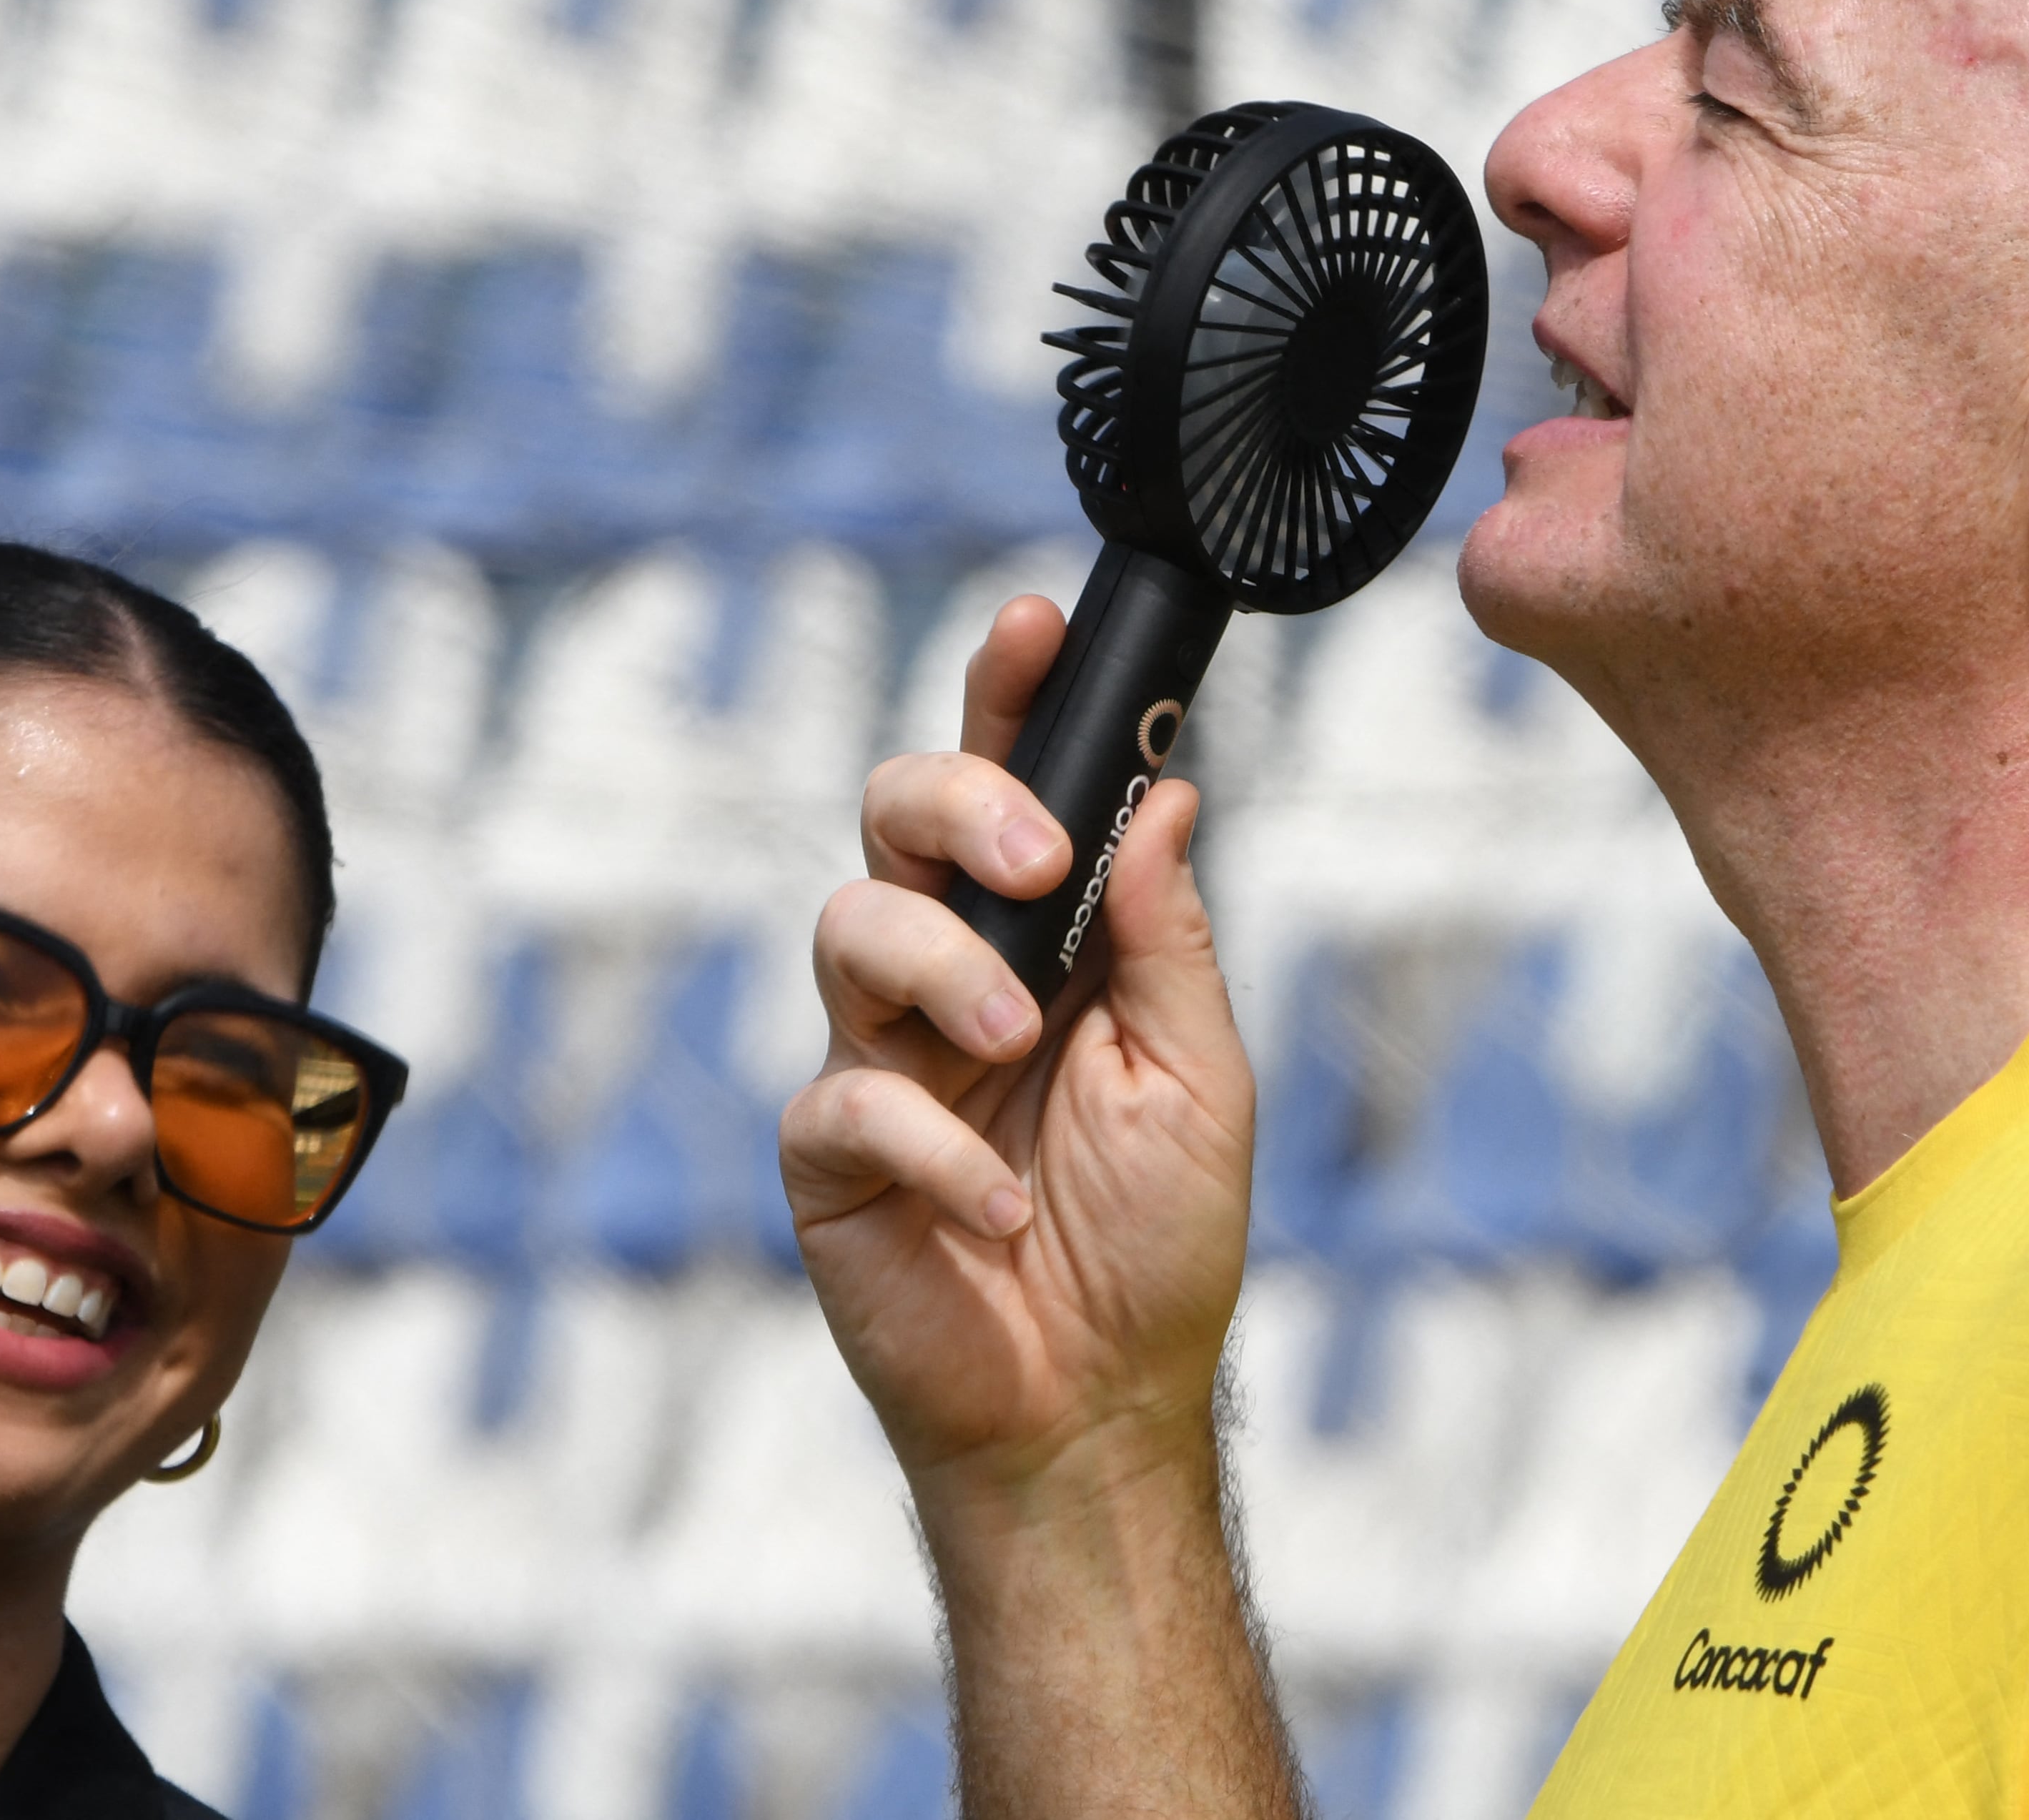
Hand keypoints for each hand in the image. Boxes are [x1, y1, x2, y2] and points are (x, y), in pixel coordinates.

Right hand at [785, 594, 1259, 1496]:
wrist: (1097, 1404)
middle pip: (893, 820)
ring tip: (1018, 1045)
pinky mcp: (828, 1155)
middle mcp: (946, 975)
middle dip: (958, 804)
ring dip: (943, 973)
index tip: (1032, 623)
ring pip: (849, 929)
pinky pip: (844, 1102)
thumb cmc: (1156, 1242)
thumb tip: (1170, 794)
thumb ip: (1169, 937)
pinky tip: (996, 1205)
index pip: (1011, 787)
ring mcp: (877, 1058)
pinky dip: (930, 1147)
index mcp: (1042, 939)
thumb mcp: (1200, 1077)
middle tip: (1036, 860)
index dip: (1006, 697)